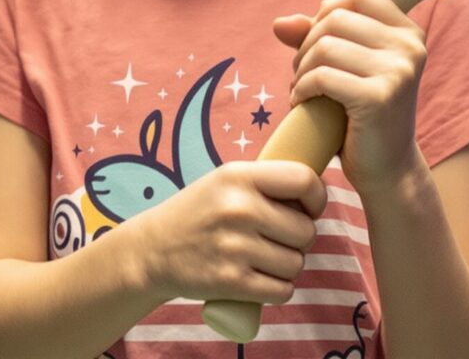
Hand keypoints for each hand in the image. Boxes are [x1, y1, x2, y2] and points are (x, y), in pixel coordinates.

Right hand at [121, 160, 326, 305]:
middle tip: (274, 239)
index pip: (304, 181)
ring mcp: (235, 247)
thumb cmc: (197, 214)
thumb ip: (265, 183)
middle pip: (306, 231)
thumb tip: (316, 195)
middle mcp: (238, 208)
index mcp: (239, 176)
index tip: (307, 209)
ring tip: (262, 259)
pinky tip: (259, 280)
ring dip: (287, 266)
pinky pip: (282, 290)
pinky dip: (277, 289)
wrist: (151, 251)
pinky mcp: (232, 282)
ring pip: (296, 264)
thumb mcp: (225, 182)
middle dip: (298, 240)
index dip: (317, 198)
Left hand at [273, 0, 427, 193]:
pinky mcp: (380, 97)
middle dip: (306, 44)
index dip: (327, 11)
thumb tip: (279, 22)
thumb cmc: (362, 114)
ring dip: (301, 69)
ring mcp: (398, 71)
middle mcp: (410, 47)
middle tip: (302, 73)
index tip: (317, 42)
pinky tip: (300, 102)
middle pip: (335, 18)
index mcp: (408, 33)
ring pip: (325, 46)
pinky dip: (301, 88)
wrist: (387, 169)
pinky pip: (322, 76)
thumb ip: (315, 37)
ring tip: (301, 89)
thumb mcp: (344, 68)